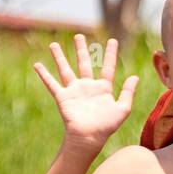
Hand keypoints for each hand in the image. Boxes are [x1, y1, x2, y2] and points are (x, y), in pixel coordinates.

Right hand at [34, 34, 139, 150]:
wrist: (89, 137)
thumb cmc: (107, 126)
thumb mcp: (123, 108)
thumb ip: (128, 92)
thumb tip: (135, 76)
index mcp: (103, 89)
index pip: (107, 67)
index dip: (110, 53)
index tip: (112, 40)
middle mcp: (88, 87)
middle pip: (84, 63)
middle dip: (82, 49)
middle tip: (79, 36)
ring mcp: (74, 91)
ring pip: (65, 69)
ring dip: (60, 57)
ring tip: (54, 45)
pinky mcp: (63, 97)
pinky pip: (52, 83)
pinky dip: (44, 74)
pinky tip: (37, 64)